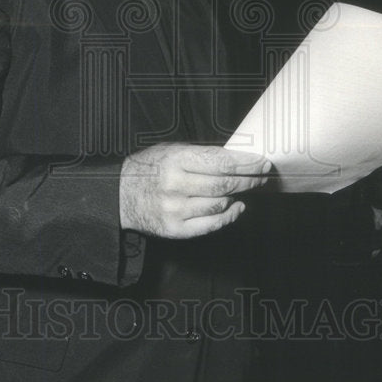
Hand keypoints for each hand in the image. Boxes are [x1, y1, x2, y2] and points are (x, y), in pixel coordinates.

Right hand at [119, 143, 270, 238]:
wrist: (119, 195)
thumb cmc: (149, 169)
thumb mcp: (171, 151)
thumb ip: (201, 155)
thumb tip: (238, 159)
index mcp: (175, 160)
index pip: (221, 162)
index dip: (246, 163)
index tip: (262, 162)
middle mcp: (175, 185)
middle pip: (225, 185)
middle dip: (250, 180)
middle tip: (262, 176)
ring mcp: (175, 210)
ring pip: (220, 205)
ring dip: (237, 196)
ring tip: (244, 189)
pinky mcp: (175, 229)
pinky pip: (211, 225)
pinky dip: (228, 216)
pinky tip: (235, 207)